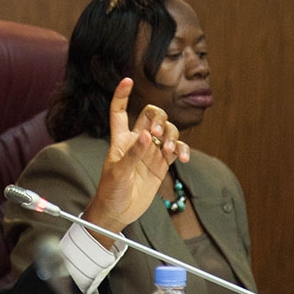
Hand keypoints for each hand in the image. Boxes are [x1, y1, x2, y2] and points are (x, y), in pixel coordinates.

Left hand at [82, 77, 189, 247]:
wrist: (118, 213)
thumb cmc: (110, 191)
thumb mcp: (118, 173)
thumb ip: (133, 154)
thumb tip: (146, 137)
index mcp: (120, 139)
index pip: (119, 112)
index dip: (122, 96)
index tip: (128, 81)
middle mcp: (137, 142)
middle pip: (151, 116)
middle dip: (158, 118)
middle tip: (156, 133)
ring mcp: (150, 152)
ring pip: (166, 131)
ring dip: (171, 135)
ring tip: (169, 150)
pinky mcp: (161, 165)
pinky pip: (175, 150)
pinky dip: (182, 150)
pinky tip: (183, 157)